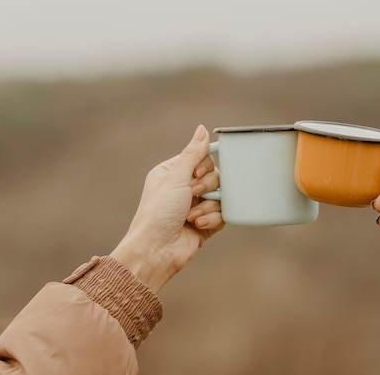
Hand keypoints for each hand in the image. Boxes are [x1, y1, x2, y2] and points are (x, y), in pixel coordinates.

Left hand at [111, 125, 222, 292]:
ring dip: (207, 207)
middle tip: (193, 194)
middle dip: (207, 188)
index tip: (197, 174)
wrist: (156, 250)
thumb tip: (202, 129)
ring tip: (191, 216)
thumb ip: (193, 153)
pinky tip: (196, 226)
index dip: (205, 166)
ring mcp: (196, 207)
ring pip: (221, 197)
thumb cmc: (158, 212)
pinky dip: (212, 220)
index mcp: (173, 173)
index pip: (203, 159)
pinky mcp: (206, 224)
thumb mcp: (175, 177)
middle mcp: (185, 188)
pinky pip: (223, 215)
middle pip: (216, 177)